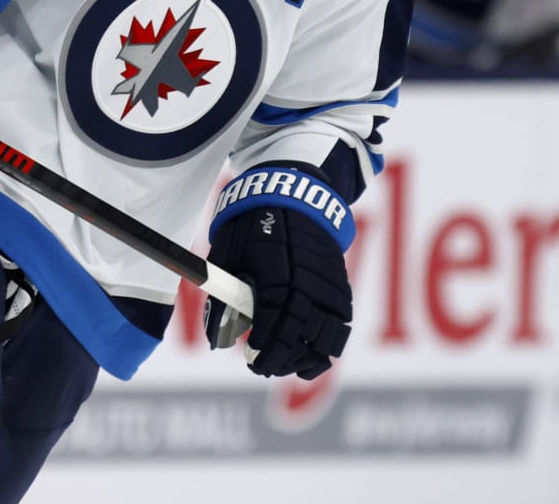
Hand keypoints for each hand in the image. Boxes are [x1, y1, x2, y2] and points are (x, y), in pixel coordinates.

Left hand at [204, 202, 351, 379]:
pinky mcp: (340, 280)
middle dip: (285, 359)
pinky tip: (314, 345)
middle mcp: (308, 283)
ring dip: (312, 354)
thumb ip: (222, 301)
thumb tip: (217, 340)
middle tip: (266, 367)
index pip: (276, 329)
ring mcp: (328, 283)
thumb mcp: (227, 258)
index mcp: (277, 277)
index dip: (266, 351)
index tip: (252, 361)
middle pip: (304, 337)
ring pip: (331, 333)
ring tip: (294, 364)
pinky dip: (330, 337)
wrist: (291, 191)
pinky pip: (342, 318)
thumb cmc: (251, 224)